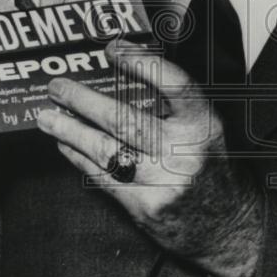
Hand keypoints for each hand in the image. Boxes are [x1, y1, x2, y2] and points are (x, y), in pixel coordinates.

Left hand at [37, 40, 262, 276]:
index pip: (173, 84)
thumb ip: (172, 106)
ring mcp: (162, 182)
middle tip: (57, 87)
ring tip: (47, 116)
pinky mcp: (144, 207)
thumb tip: (123, 75)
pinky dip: (79, 158)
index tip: (112, 48)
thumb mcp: (204, 131)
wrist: (229, 227)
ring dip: (70, 130)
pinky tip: (66, 144)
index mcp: (203, 125)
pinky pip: (103, 177)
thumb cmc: (210, 170)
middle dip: (83, 101)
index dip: (141, 62)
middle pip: (124, 119)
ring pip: (105, 149)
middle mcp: (184, 152)